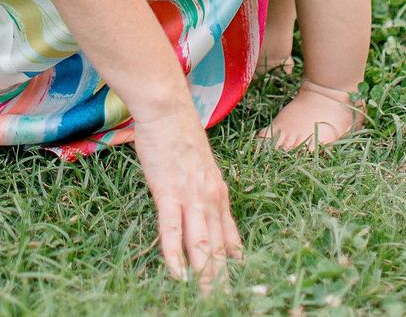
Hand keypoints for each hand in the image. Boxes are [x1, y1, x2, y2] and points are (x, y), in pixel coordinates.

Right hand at [133, 98, 242, 292]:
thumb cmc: (179, 132)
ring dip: (204, 276)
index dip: (233, 264)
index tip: (238, 285)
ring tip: (207, 300)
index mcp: (219, 192)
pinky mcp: (168, 191)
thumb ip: (203, 189)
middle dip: (221, 279)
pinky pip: (172, 230)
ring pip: (200, 245)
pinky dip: (175, 255)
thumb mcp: (199, 165)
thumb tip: (200, 207)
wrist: (167, 107)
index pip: (230, 238)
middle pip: (217, 248)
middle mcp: (211, 198)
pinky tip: (177, 275)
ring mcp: (191, 196)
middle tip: (224, 303)